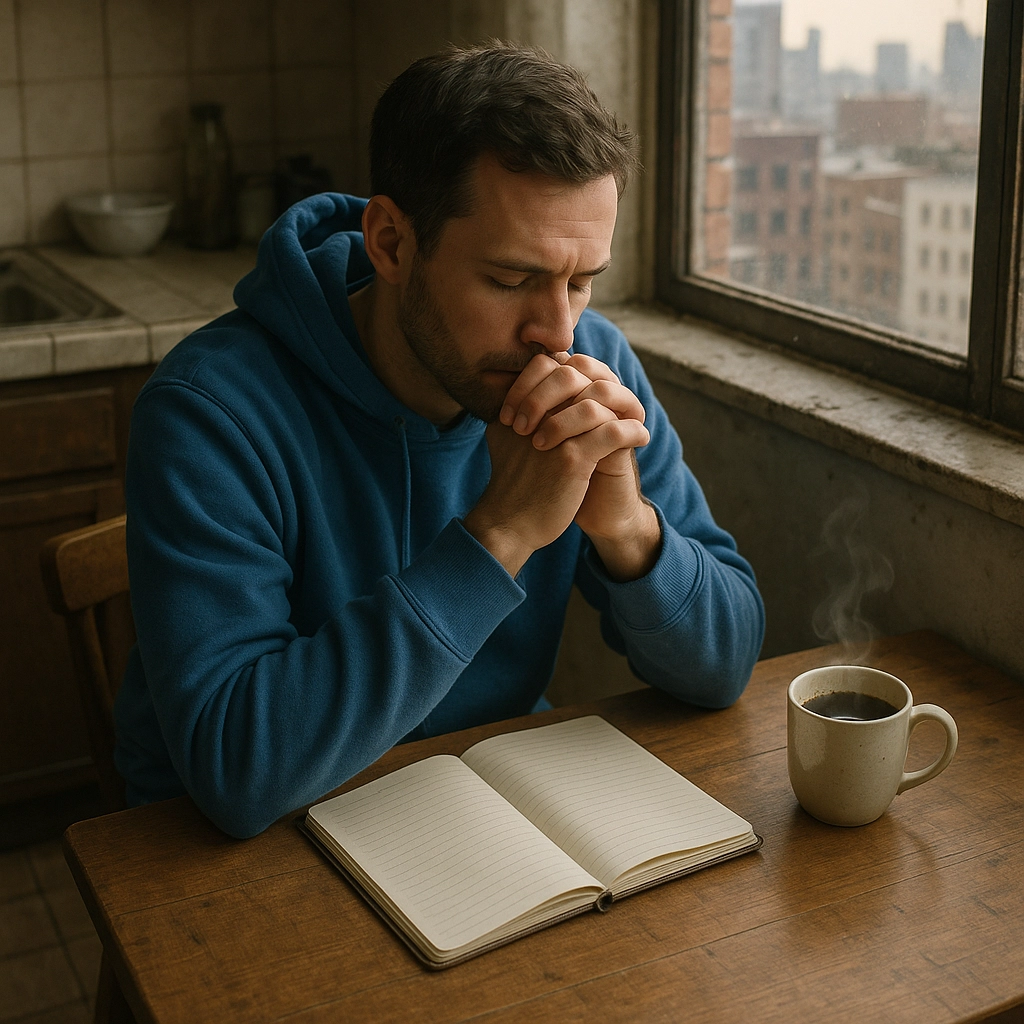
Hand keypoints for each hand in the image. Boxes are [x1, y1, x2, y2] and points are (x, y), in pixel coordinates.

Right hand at [465, 353, 659, 580]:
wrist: (509, 526)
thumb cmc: (513, 487)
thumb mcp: (505, 442)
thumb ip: (518, 416)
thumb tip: (532, 394)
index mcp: (514, 408)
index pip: (543, 367)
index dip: (572, 371)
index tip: (594, 388)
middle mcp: (530, 416)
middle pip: (568, 376)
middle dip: (599, 384)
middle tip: (617, 400)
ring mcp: (551, 436)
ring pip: (594, 402)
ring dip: (623, 409)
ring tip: (635, 420)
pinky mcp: (571, 460)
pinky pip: (611, 433)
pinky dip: (631, 432)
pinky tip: (640, 439)